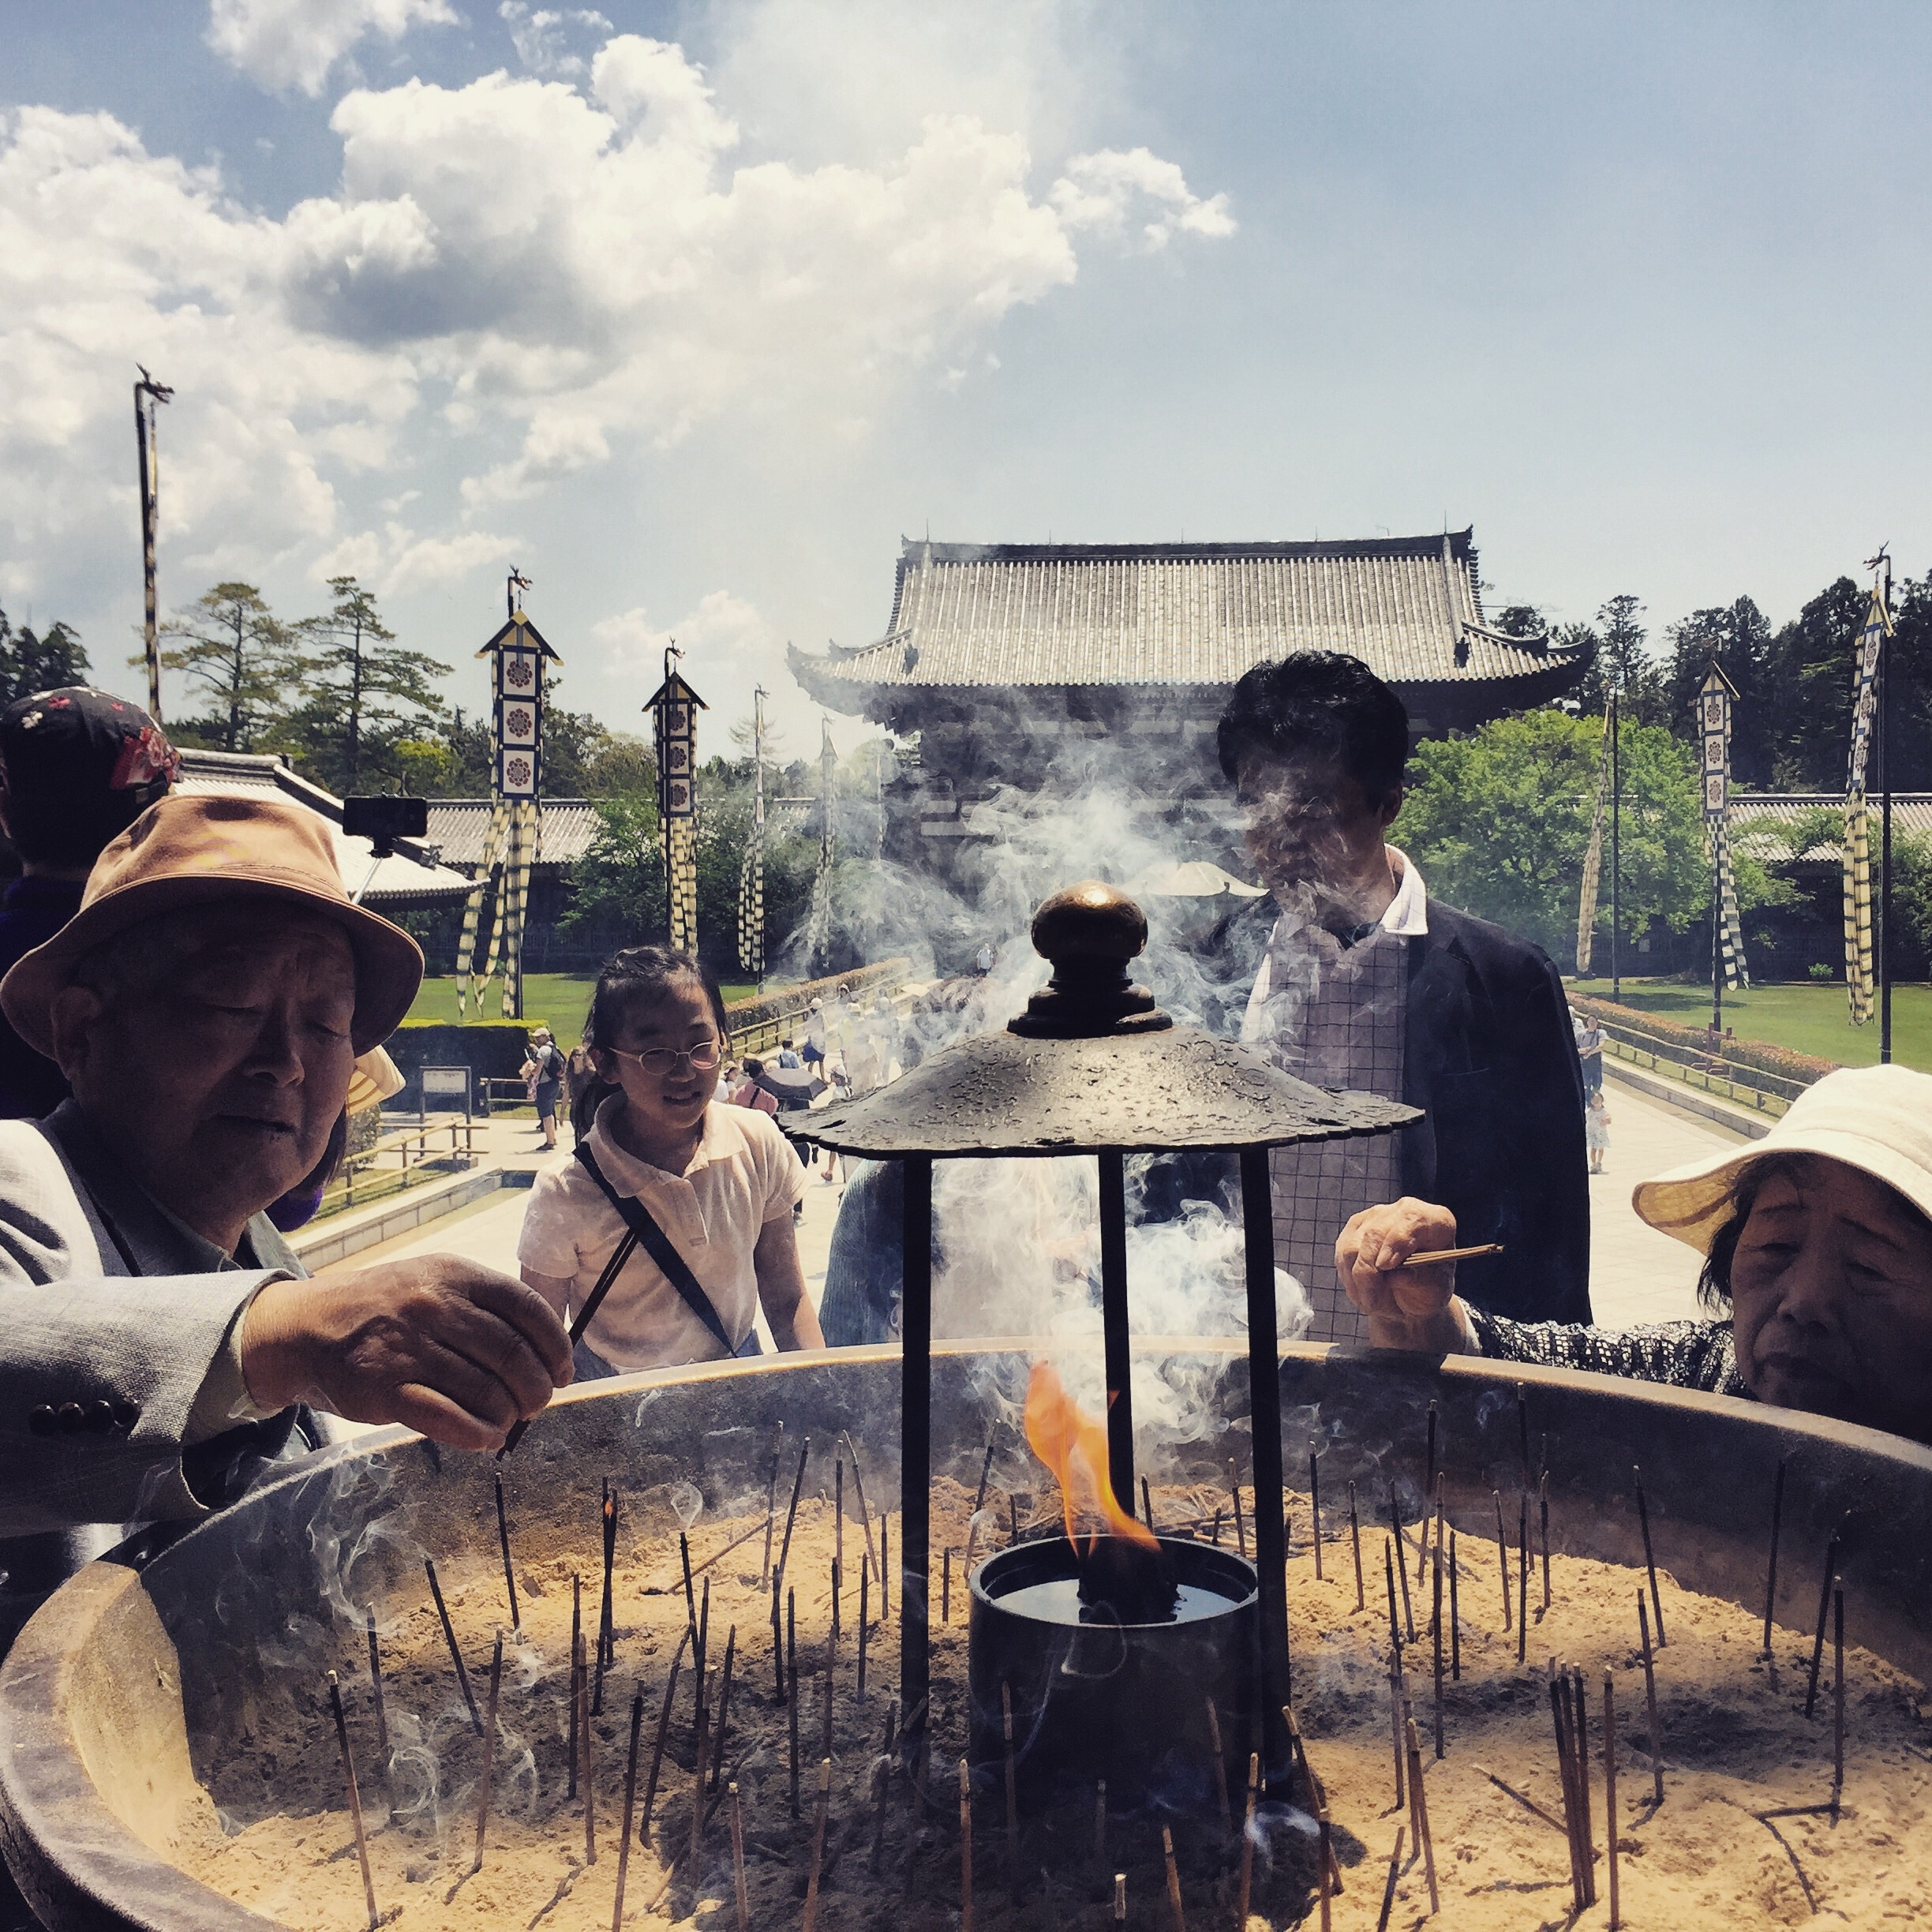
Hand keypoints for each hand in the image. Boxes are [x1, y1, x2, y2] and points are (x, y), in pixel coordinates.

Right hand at [241, 1257, 574, 1451]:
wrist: (307, 1327)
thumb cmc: (386, 1308)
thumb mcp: (435, 1282)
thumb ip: (485, 1307)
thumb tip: (544, 1350)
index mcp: (456, 1275)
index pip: (528, 1308)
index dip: (556, 1346)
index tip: (563, 1370)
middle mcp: (435, 1306)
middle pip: (514, 1355)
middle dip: (537, 1387)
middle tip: (537, 1402)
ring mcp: (410, 1348)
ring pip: (487, 1391)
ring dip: (509, 1414)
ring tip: (508, 1420)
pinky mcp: (387, 1389)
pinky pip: (450, 1419)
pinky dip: (479, 1434)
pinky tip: (487, 1438)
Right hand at [1334, 1198, 1471, 1352]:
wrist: (1414, 1294)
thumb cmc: (1429, 1289)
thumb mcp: (1434, 1291)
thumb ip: (1419, 1281)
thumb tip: (1397, 1275)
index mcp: (1435, 1220)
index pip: (1411, 1220)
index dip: (1396, 1242)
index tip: (1385, 1266)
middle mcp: (1404, 1211)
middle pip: (1374, 1234)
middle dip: (1368, 1273)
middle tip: (1372, 1304)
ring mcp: (1376, 1217)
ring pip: (1352, 1247)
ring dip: (1357, 1282)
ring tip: (1371, 1305)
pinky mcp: (1354, 1229)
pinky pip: (1342, 1256)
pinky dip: (1350, 1280)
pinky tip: (1363, 1294)